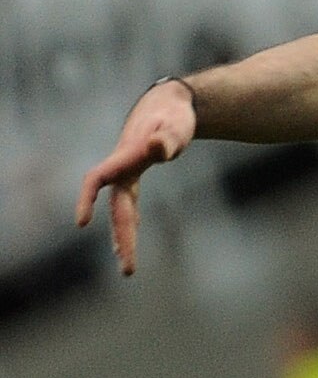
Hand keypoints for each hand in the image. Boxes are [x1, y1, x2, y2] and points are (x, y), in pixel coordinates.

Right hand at [77, 79, 196, 275]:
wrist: (169, 106)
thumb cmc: (173, 116)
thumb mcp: (175, 126)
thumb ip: (167, 139)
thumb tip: (159, 147)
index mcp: (125, 159)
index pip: (97, 179)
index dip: (87, 199)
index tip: (81, 223)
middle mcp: (122, 170)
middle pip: (116, 209)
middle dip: (122, 238)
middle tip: (129, 271)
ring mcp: (127, 174)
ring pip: (121, 210)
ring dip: (123, 236)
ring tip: (126, 265)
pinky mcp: (135, 176)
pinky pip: (127, 204)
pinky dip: (128, 222)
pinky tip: (130, 238)